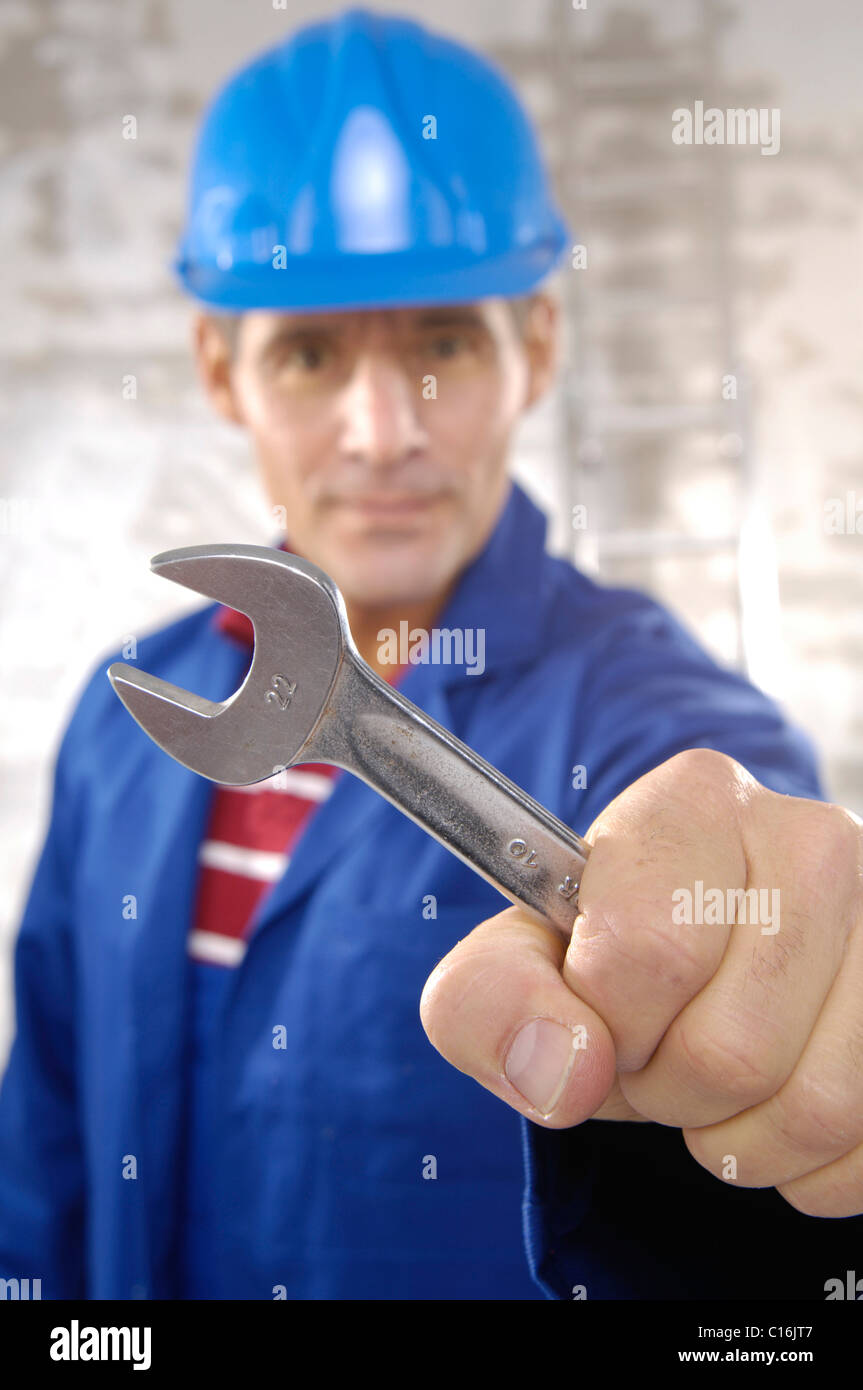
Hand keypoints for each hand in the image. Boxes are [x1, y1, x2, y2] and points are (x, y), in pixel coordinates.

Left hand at [420, 749, 862, 1215]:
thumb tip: (565, 1072)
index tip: (601, 1010)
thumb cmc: (606, 957)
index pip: (649, 951)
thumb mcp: (515, 961)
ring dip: (737, 1137)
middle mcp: (813, 840)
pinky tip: (773, 1102)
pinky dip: (803, 1165)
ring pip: (815, 1108)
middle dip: (666, 1090)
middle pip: (732, 1049)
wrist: (696, 963)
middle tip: (656, 1053)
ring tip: (712, 1080)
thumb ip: (491, 1002)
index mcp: (696, 803)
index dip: (607, 1022)